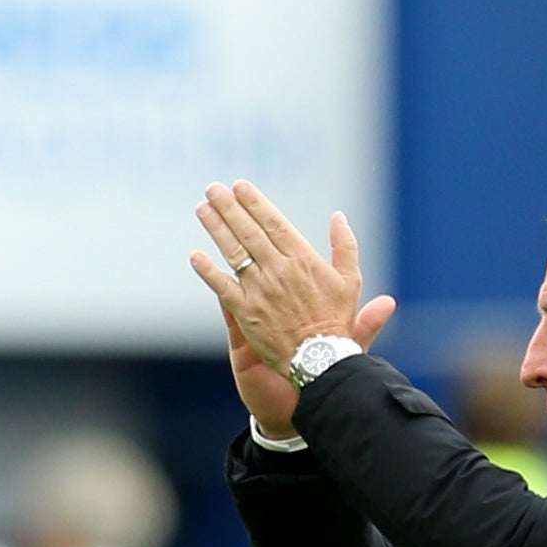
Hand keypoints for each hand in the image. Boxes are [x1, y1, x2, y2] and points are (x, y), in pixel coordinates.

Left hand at [187, 183, 395, 433]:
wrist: (321, 360)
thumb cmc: (337, 320)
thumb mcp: (350, 280)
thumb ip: (345, 246)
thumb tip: (339, 216)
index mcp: (303, 259)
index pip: (273, 222)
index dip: (254, 203)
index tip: (240, 186)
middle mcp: (278, 270)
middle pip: (248, 232)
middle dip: (229, 207)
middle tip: (213, 189)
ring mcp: (260, 290)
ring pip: (233, 253)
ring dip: (216, 228)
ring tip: (202, 208)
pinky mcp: (246, 312)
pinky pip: (223, 287)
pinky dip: (208, 271)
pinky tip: (196, 256)